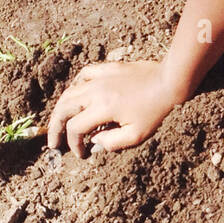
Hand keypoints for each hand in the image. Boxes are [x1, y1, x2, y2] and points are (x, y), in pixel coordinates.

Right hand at [47, 60, 181, 157]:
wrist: (170, 81)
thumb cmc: (156, 110)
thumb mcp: (137, 135)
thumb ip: (112, 142)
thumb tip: (94, 141)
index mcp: (102, 108)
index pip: (75, 128)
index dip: (74, 144)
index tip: (82, 154)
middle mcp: (96, 91)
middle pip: (63, 109)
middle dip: (55, 128)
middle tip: (54, 142)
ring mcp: (100, 77)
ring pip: (69, 92)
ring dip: (61, 109)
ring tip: (59, 123)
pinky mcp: (107, 68)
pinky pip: (83, 75)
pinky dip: (75, 87)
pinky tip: (75, 95)